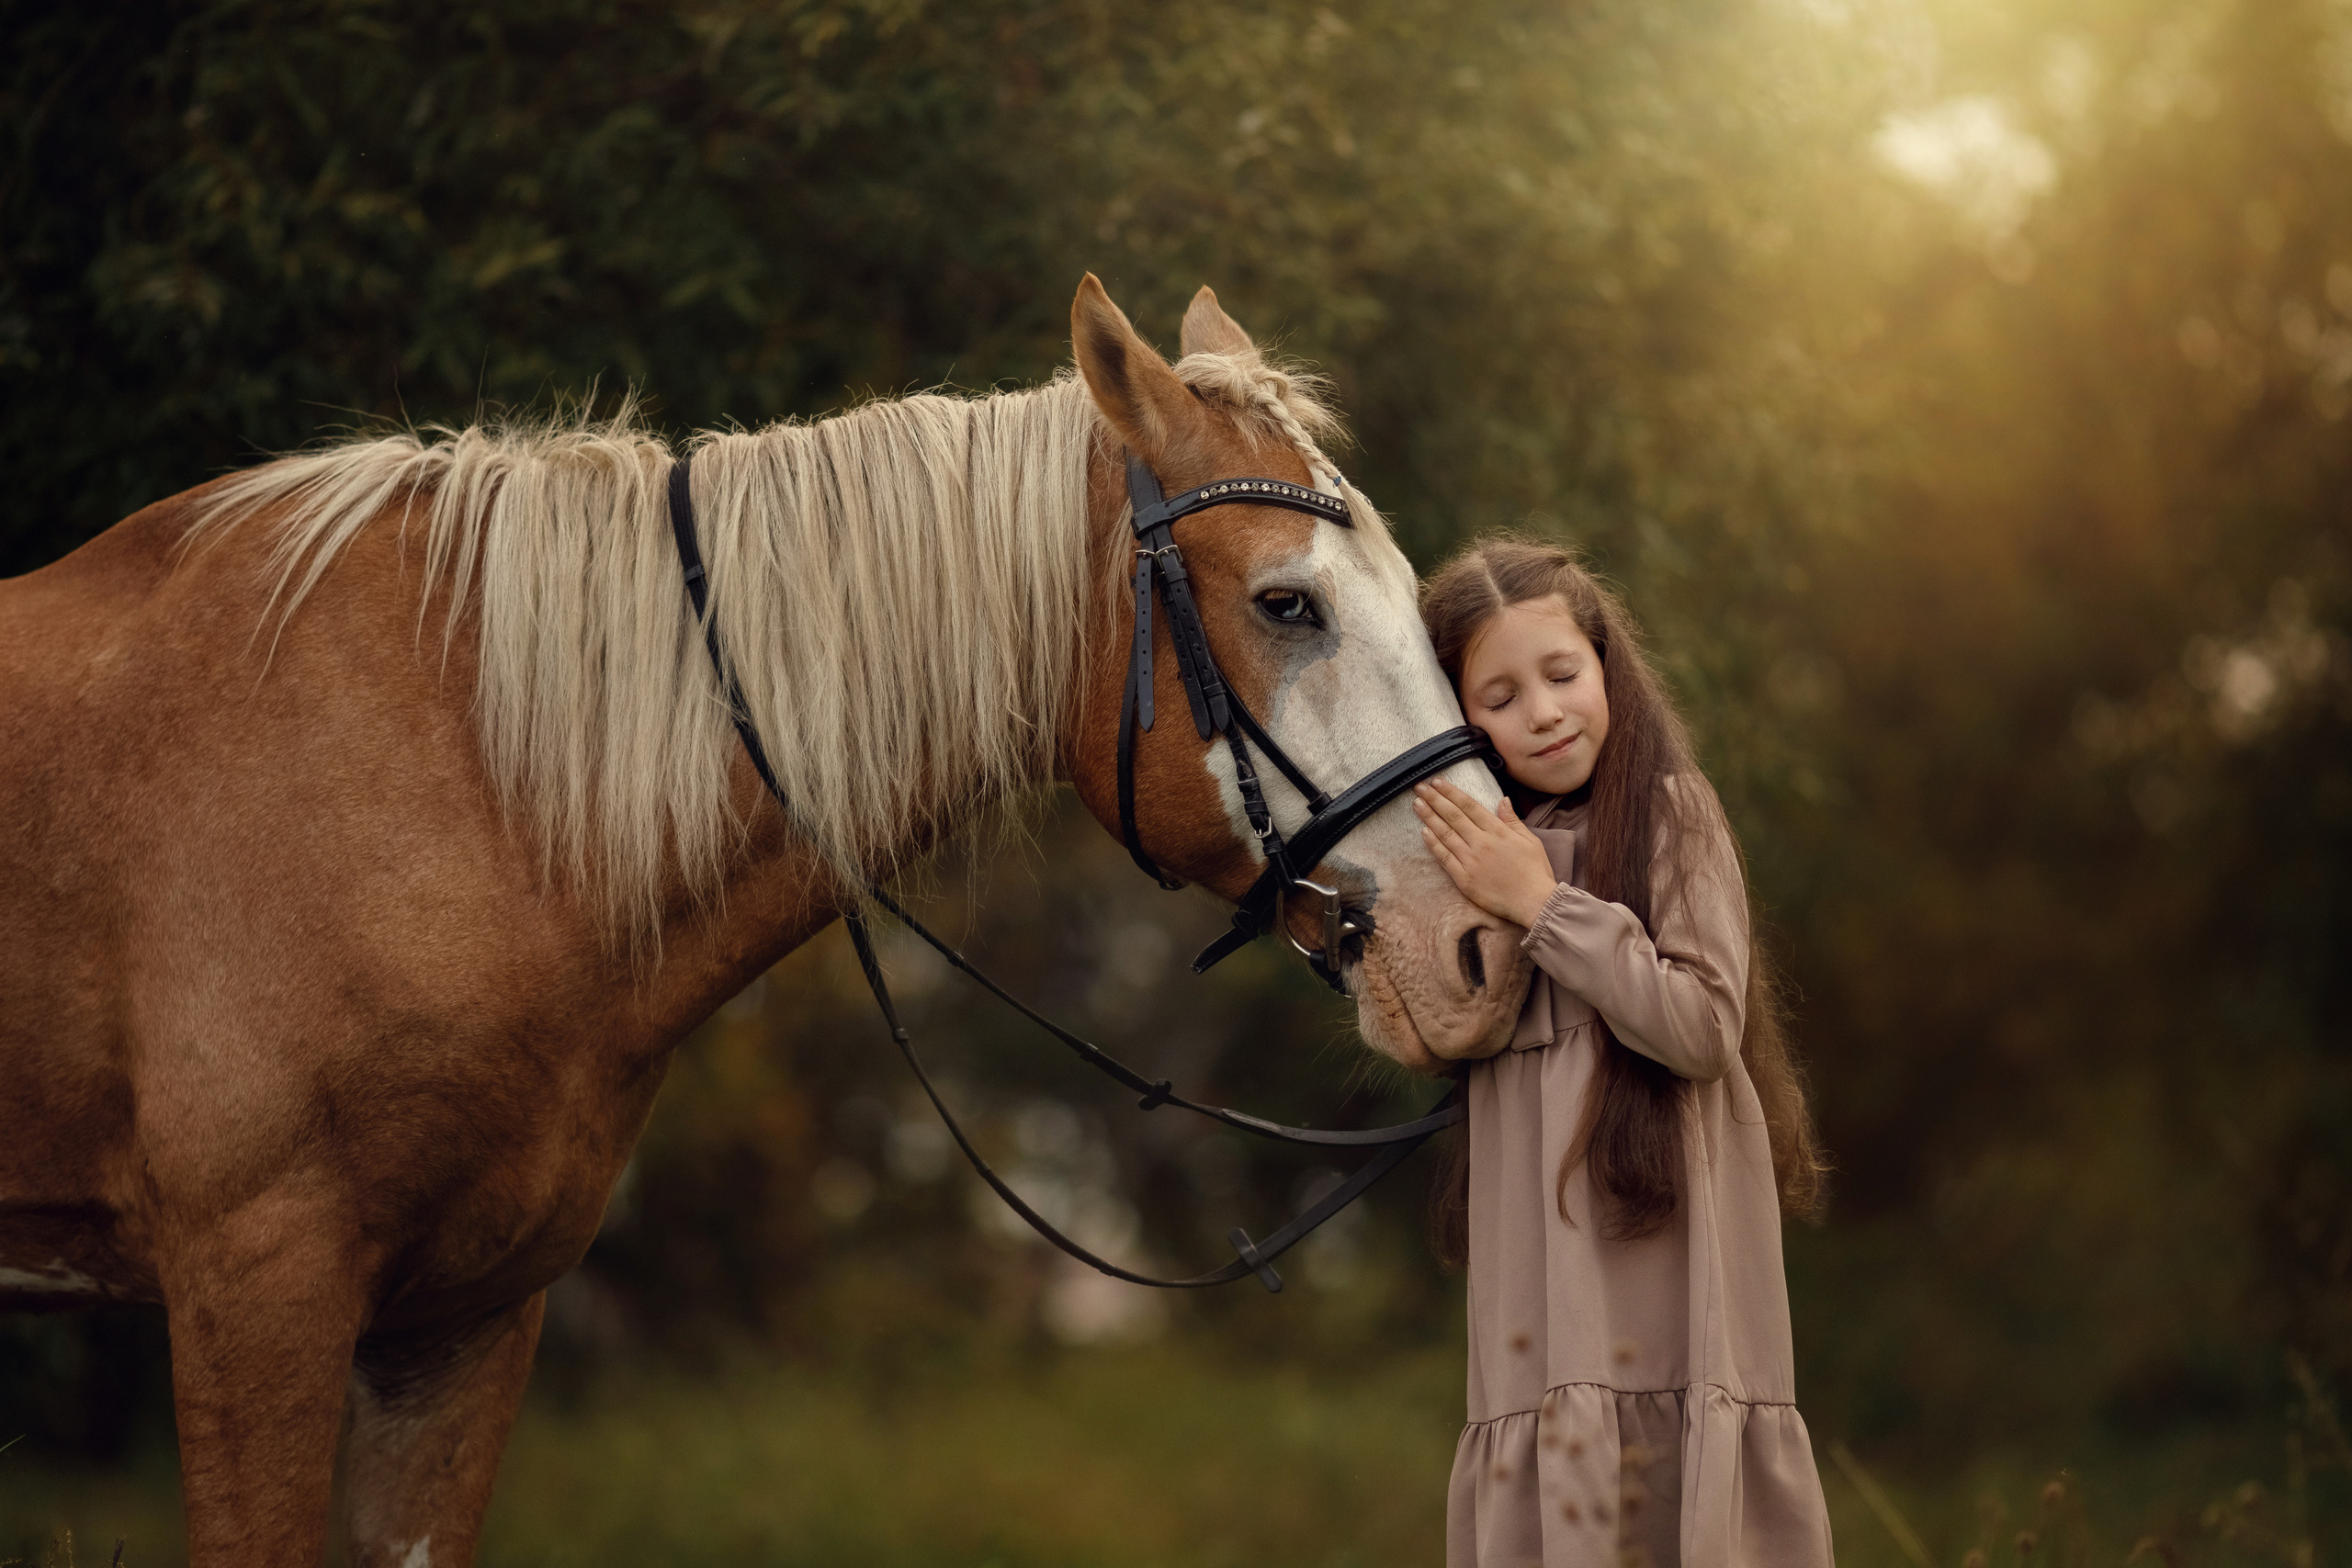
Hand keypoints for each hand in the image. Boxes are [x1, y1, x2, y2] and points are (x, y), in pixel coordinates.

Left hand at [1412, 779, 1560, 929]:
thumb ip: (1512, 820)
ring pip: (1445, 834)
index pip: (1469, 806)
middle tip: (1420, 787)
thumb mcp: (1530, 840)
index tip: (1437, 782)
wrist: (1534, 902)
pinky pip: (1445, 859)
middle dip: (1435, 799)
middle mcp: (1481, 843)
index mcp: (1498, 831)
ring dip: (1429, 818)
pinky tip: (1424, 832)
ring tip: (1417, 804)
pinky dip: (1434, 844)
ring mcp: (1471, 861)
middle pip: (1453, 816)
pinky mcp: (1464, 879)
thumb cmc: (1535, 872)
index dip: (1451, 793)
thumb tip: (1502, 799)